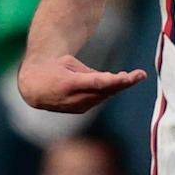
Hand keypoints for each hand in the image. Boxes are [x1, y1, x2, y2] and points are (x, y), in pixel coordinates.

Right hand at [18, 55, 145, 113]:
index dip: (117, 80)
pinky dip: (110, 91)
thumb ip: (90, 74)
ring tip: (134, 76)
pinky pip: (99, 99)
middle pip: (105, 90)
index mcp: (70, 83)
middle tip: (140, 75)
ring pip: (104, 95)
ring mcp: (78, 107)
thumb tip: (112, 81)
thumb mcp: (69, 64)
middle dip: (123, 83)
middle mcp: (75, 98)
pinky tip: (120, 83)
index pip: (99, 83)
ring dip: (119, 87)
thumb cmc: (53, 69)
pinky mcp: (81, 110)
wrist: (34, 87)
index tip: (132, 77)